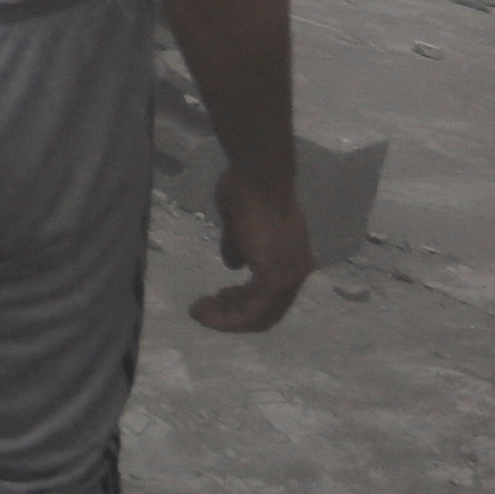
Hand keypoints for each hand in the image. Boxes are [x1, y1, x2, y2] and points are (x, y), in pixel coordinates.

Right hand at [195, 162, 311, 330]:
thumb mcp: (240, 225)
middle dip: (232, 315)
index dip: (243, 302)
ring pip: (256, 315)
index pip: (271, 296)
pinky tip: (202, 309)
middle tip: (203, 309)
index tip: (218, 296)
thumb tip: (234, 264)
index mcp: (294, 259)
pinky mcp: (273, 279)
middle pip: (266, 312)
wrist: (258, 175)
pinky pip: (248, 311)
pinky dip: (224, 316)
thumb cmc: (248, 191)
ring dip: (224, 318)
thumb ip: (239, 247)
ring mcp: (287, 277)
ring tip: (197, 311)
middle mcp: (296, 272)